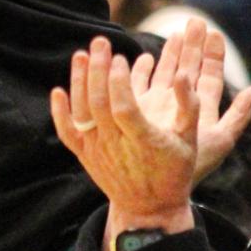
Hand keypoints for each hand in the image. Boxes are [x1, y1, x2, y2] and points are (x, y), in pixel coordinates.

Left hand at [50, 23, 250, 250]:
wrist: (149, 209)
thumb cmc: (174, 171)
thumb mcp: (191, 140)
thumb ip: (189, 105)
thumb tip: (182, 74)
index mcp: (143, 141)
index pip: (124, 107)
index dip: (119, 82)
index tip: (121, 58)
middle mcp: (116, 145)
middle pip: (99, 103)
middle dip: (98, 69)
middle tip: (100, 42)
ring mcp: (97, 150)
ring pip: (82, 112)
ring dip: (79, 81)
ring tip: (82, 54)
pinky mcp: (85, 156)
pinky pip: (67, 132)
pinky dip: (60, 112)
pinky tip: (58, 90)